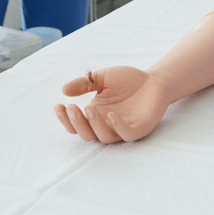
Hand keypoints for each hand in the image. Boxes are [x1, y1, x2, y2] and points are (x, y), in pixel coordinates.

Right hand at [54, 67, 170, 143]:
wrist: (154, 80)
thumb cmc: (128, 80)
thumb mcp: (103, 77)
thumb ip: (85, 83)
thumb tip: (64, 90)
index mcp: (95, 114)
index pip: (76, 124)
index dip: (66, 119)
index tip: (58, 105)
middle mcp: (106, 125)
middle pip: (86, 134)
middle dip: (77, 123)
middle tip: (72, 107)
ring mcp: (122, 128)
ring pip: (104, 137)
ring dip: (95, 125)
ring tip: (89, 108)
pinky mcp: (139, 129)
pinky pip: (126, 134)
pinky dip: (118, 127)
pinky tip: (111, 115)